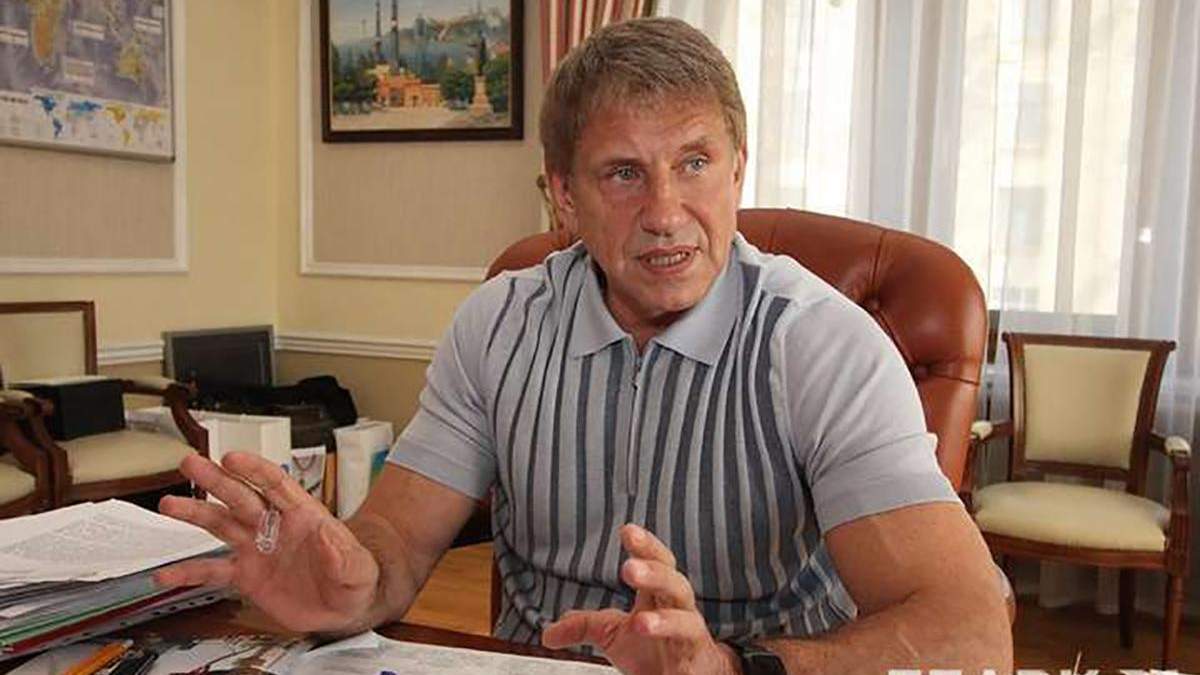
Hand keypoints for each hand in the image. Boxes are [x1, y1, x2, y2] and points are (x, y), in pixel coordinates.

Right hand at [155, 452, 378, 632]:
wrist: (344, 609)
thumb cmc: (355, 579)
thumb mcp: (357, 568)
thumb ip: (342, 553)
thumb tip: (328, 533)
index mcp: (303, 516)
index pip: (276, 485)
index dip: (254, 470)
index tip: (231, 458)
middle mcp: (275, 527)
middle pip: (241, 497)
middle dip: (216, 480)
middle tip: (191, 464)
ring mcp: (257, 549)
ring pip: (221, 525)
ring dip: (195, 514)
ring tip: (169, 505)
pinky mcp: (247, 576)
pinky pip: (213, 571)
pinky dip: (190, 572)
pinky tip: (167, 574)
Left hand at [541, 524, 740, 674]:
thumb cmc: (655, 651)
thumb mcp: (613, 636)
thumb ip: (583, 627)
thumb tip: (548, 632)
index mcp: (657, 596)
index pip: (656, 562)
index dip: (645, 546)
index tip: (627, 531)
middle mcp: (678, 610)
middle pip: (674, 583)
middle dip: (654, 574)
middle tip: (629, 569)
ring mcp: (690, 636)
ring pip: (687, 620)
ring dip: (665, 621)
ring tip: (641, 623)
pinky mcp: (697, 662)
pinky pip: (691, 653)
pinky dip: (678, 651)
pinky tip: (664, 652)